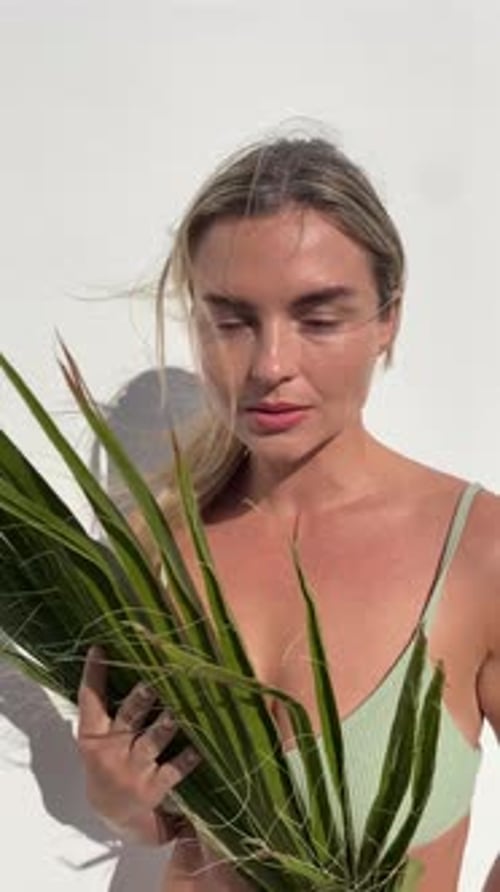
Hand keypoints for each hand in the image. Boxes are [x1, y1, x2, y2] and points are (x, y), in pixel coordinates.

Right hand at [76, 645, 200, 844]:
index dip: (93, 675)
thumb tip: (128, 660)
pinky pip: (173, 770)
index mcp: (92, 735)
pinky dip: (187, 759)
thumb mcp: (98, 738)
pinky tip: (199, 748)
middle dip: (142, 698)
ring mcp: (131, 770)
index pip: (89, 700)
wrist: (112, 814)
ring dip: (167, 724)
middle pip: (128, 717)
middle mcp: (110, 751)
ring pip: (152, 741)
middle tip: (155, 679)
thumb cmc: (110, 761)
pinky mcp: (152, 788)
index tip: (100, 649)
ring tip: (180, 708)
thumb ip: (106, 708)